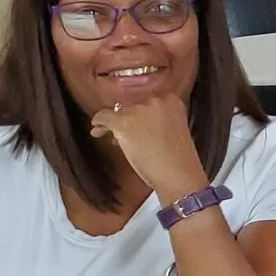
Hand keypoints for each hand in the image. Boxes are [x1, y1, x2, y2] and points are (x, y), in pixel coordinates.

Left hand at [89, 94, 207, 203]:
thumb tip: (137, 123)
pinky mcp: (123, 122)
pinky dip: (99, 123)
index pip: (149, 103)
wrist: (178, 175)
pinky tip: (97, 129)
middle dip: (128, 120)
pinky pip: (104, 117)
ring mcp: (139, 110)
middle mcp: (155, 101)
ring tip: (110, 136)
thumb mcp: (174, 132)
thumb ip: (159, 122)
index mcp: (172, 101)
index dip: (141, 115)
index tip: (138, 124)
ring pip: (119, 113)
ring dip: (114, 125)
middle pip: (134, 107)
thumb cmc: (178, 160)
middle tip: (126, 135)